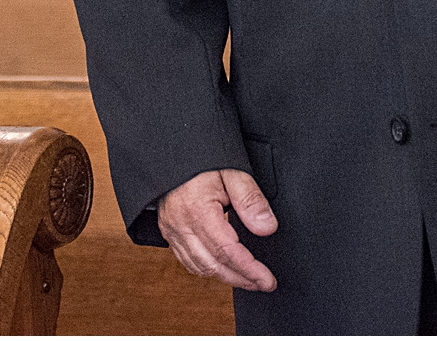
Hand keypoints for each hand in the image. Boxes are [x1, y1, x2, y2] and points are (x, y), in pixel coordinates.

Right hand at [156, 168, 277, 290]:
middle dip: (241, 279)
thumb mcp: (233, 172)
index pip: (227, 251)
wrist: (172, 152)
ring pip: (198, 267)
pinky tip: (222, 268)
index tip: (267, 280)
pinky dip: (206, 269)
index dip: (249, 269)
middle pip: (213, 265)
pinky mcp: (169, 230)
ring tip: (248, 279)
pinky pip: (186, 260)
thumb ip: (250, 200)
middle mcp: (181, 225)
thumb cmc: (203, 158)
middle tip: (263, 284)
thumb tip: (267, 228)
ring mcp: (172, 230)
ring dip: (225, 277)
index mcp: (197, 210)